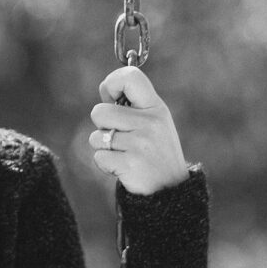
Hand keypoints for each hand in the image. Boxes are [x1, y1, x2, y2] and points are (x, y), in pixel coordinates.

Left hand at [88, 66, 190, 194]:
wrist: (170, 190)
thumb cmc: (156, 152)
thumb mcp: (153, 122)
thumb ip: (132, 106)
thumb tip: (104, 89)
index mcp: (156, 107)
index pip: (130, 77)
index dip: (111, 83)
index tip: (111, 98)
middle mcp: (150, 122)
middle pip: (99, 111)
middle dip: (102, 126)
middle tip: (120, 137)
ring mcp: (141, 144)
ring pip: (96, 137)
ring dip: (104, 147)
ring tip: (124, 153)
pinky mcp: (130, 164)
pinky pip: (99, 158)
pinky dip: (106, 165)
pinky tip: (123, 168)